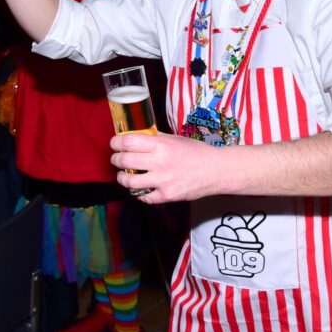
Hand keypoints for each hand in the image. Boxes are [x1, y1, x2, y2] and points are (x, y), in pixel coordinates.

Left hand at [111, 132, 227, 202]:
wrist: (216, 171)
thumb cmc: (197, 152)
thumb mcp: (176, 138)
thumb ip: (156, 137)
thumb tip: (136, 134)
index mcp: (162, 144)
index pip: (127, 141)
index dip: (116, 142)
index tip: (115, 144)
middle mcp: (160, 162)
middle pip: (124, 160)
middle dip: (116, 159)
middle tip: (117, 159)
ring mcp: (162, 181)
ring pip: (128, 181)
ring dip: (122, 177)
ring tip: (125, 175)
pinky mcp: (166, 196)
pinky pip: (143, 196)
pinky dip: (138, 192)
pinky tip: (141, 187)